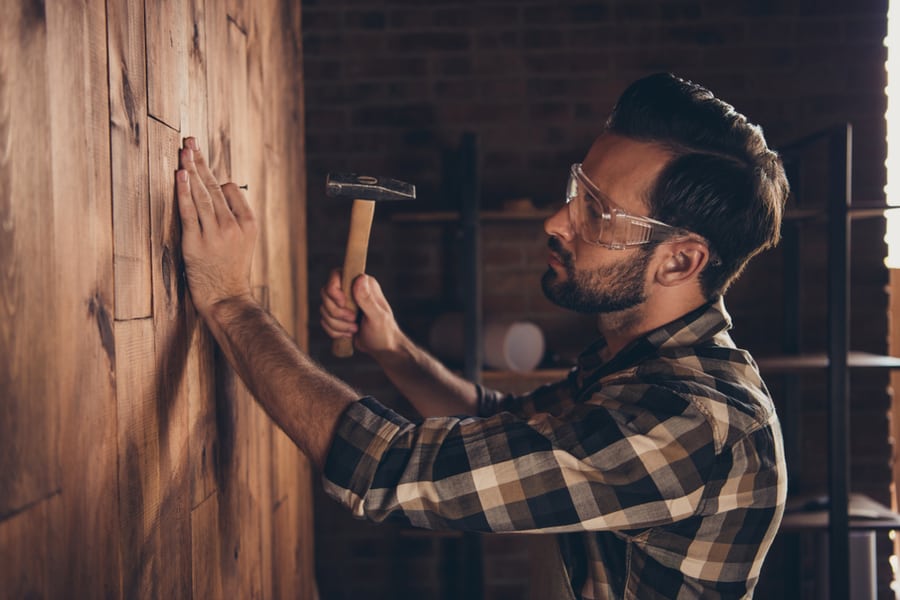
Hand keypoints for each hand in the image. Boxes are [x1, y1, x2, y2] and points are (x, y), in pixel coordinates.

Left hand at [176, 137, 256, 316]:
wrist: (226, 296)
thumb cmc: (231, 270)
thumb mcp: (245, 242)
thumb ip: (235, 217)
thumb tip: (219, 190)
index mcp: (249, 223)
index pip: (231, 188)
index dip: (216, 180)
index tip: (203, 173)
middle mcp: (233, 225)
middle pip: (214, 186)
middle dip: (201, 161)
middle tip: (190, 142)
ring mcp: (215, 233)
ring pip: (201, 194)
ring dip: (190, 169)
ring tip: (183, 151)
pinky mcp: (196, 242)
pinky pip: (189, 211)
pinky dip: (184, 191)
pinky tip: (180, 175)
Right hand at [320, 269, 402, 355]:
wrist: (381, 348)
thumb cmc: (384, 332)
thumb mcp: (377, 317)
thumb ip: (367, 299)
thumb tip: (360, 278)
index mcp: (363, 284)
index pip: (337, 275)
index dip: (334, 289)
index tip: (343, 303)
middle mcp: (351, 290)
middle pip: (326, 293)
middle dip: (336, 312)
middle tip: (353, 320)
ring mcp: (343, 303)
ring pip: (324, 309)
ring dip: (337, 324)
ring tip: (354, 330)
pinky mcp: (337, 316)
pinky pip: (324, 321)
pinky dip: (334, 331)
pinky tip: (348, 335)